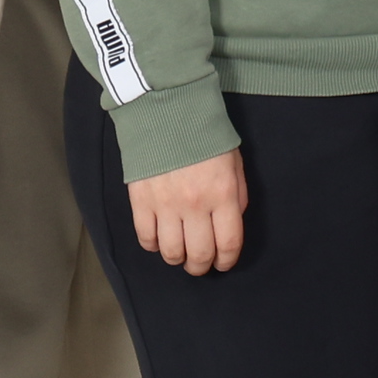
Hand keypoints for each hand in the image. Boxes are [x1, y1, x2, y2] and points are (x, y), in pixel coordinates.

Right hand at [127, 148, 248, 275]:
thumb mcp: (234, 163)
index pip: (227, 244)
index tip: (223, 263)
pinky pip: (146, 237)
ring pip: (171, 252)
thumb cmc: (204, 136)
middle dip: (201, 266)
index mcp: (222, 195)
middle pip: (198, 255)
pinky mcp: (141, 201)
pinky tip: (158, 238)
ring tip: (179, 252)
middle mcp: (195, 205)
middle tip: (199, 264)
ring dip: (177, 258)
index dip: (226, 261)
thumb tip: (229, 224)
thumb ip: (236, 196)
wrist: (167, 111)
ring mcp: (166, 205)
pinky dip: (153, 245)